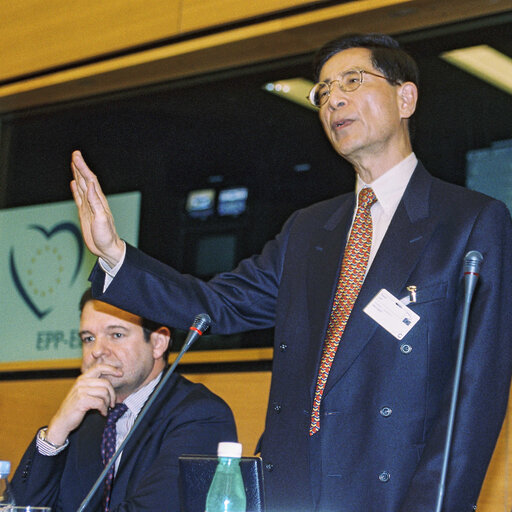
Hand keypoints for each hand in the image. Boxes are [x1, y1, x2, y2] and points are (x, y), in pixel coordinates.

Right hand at [45, 364, 121, 445]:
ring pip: (104, 393)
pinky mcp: (82, 400)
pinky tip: (102, 413)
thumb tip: (111, 382)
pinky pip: (100, 402)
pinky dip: (104, 409)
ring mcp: (81, 391)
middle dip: (112, 394)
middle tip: (113, 403)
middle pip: (106, 383)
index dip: (111, 368)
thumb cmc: (76, 407)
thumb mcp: (83, 392)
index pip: (99, 367)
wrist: (62, 421)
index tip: (120, 373)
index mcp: (83, 378)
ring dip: (107, 403)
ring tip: (105, 409)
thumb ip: (94, 385)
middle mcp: (81, 382)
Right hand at [70, 150, 124, 267]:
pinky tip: (74, 183)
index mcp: (99, 201)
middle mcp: (94, 201)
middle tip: (75, 154)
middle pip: (86, 180)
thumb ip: (95, 202)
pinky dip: (76, 189)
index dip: (83, 168)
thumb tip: (90, 185)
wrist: (107, 248)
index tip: (76, 157)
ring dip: (78, 174)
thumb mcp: (101, 219)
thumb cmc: (106, 236)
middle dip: (80, 167)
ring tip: (74, 163)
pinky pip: (79, 198)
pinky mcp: (85, 213)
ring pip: (82, 186)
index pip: (90, 180)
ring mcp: (90, 206)